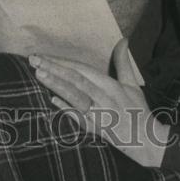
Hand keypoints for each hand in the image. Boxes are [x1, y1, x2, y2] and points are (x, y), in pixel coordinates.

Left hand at [29, 38, 169, 167]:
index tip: (44, 55)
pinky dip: (66, 109)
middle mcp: (104, 98)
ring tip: (39, 74)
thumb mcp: (132, 84)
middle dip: (54, 68)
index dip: (63, 61)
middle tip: (34, 60)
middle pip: (76, 80)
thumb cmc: (137, 110)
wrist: (146, 140)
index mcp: (110, 85)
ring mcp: (98, 114)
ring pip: (75, 97)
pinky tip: (52, 99)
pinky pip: (78, 118)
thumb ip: (123, 62)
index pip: (83, 69)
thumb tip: (123, 40)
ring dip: (57, 85)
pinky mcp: (94, 129)